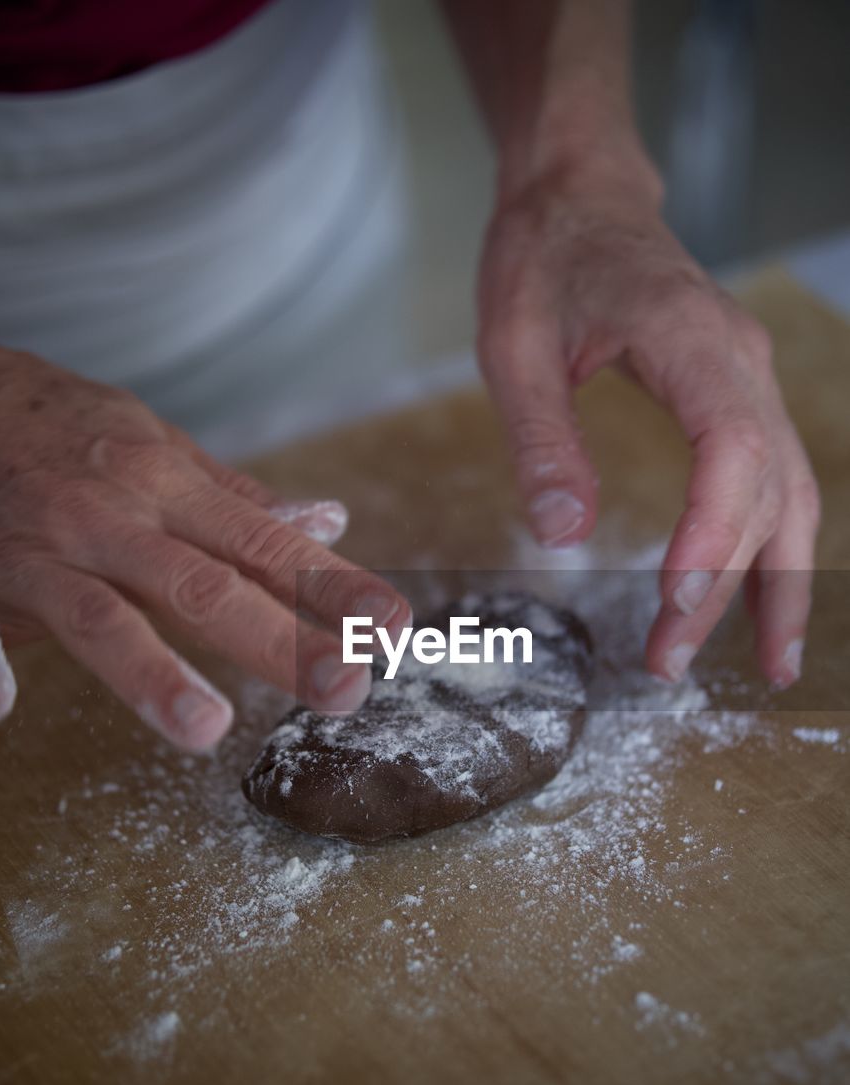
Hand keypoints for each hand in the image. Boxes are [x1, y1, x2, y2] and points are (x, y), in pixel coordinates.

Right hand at [0, 351, 409, 748]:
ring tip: (207, 727)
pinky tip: (3, 707)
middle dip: (277, 641)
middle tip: (345, 688)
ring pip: (102, 616)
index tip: (391, 626)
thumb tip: (331, 521)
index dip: (332, 587)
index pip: (266, 546)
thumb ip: (242, 501)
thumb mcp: (164, 453)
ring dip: (152, 671)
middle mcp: (115, 520)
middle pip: (203, 587)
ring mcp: (45, 553)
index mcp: (168, 489)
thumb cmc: (76, 436)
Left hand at [477, 166, 819, 687]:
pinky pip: (776, 480)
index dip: (714, 532)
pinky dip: (777, 546)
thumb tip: (563, 535)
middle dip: (727, 587)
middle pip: (765, 491)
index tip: (674, 601)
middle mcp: (742, 364)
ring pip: (791, 494)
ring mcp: (750, 379)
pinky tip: (766, 597)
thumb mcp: (515, 344)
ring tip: (767, 665)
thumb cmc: (544, 259)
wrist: (581, 197)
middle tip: (669, 664)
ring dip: (782, 582)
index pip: (733, 450)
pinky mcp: (739, 397)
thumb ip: (542, 437)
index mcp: (691, 342)